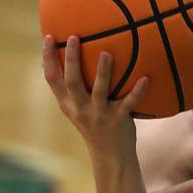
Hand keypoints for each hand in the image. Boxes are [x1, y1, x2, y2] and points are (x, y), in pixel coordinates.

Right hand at [42, 34, 148, 157]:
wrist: (109, 155)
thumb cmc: (94, 124)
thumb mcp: (78, 109)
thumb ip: (74, 89)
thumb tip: (73, 59)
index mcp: (68, 104)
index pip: (52, 79)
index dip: (47, 58)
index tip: (47, 37)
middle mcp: (80, 108)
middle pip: (72, 81)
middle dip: (70, 59)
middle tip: (74, 37)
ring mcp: (99, 115)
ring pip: (99, 91)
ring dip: (103, 72)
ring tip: (106, 53)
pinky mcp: (118, 120)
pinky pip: (129, 104)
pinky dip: (137, 91)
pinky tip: (146, 78)